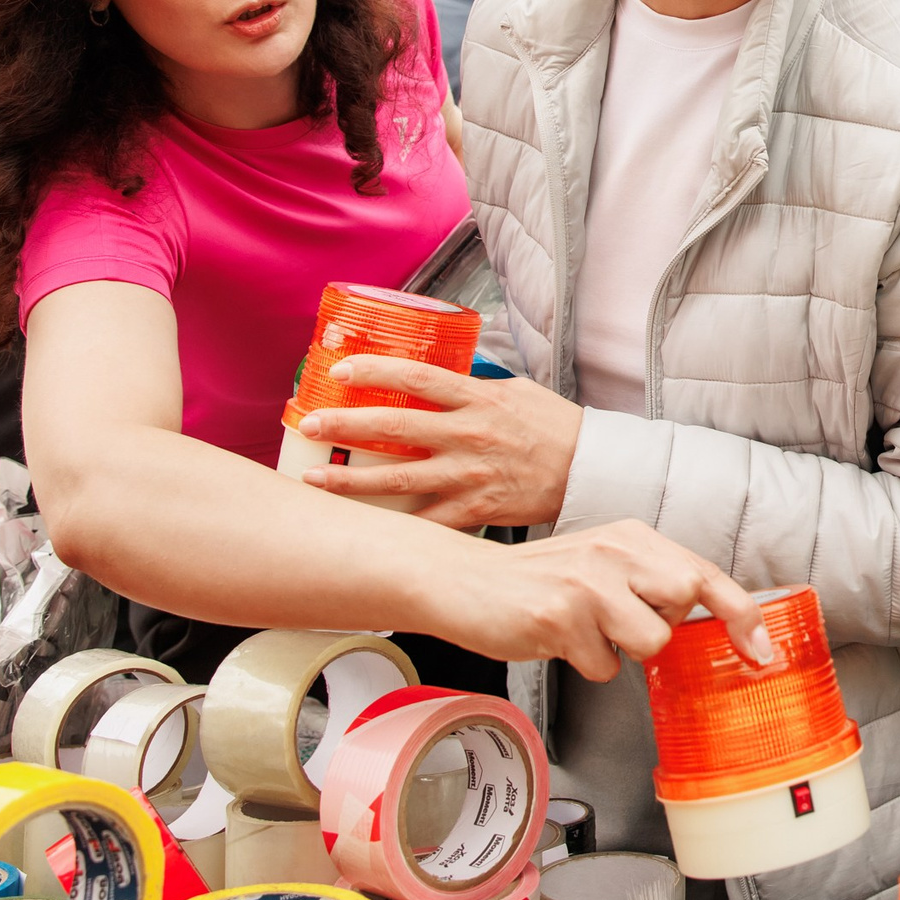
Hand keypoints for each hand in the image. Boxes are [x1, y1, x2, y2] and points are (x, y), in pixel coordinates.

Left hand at [296, 356, 582, 528]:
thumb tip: (436, 381)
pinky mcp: (477, 510)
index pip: (417, 378)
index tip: (341, 371)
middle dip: (345, 426)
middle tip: (308, 424)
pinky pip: (428, 521)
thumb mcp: (516, 391)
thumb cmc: (555, 428)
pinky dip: (396, 526)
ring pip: (399, 479)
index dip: (375, 372)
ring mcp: (471, 475)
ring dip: (351, 480)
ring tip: (314, 480)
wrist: (591, 470)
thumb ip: (474, 387)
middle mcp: (469, 435)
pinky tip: (364, 528)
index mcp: (479, 399)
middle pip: (395, 428)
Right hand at [437, 519, 770, 678]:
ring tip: (586, 632)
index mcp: (631, 537)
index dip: (741, 613)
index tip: (762, 650)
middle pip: (688, 597)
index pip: (703, 572)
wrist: (462, 581)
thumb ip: (647, 581)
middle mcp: (615, 552)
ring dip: (623, 650)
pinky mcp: (560, 617)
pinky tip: (559, 641)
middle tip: (624, 624)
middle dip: (667, 624)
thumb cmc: (537, 581)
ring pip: (652, 640)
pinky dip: (587, 665)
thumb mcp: (601, 564)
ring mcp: (588, 583)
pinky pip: (604, 666)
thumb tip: (699, 618)